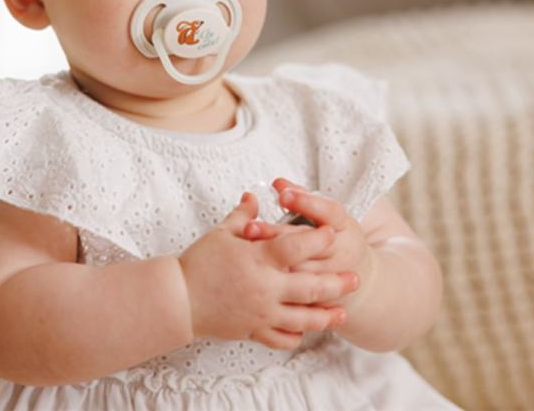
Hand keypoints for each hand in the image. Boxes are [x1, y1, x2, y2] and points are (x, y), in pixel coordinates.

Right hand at [178, 192, 356, 349]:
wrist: (178, 299)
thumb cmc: (199, 262)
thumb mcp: (222, 233)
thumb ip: (243, 215)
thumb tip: (253, 195)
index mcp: (259, 259)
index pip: (297, 247)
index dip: (318, 239)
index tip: (333, 234)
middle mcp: (266, 287)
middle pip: (311, 286)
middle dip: (336, 283)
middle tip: (355, 279)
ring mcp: (262, 312)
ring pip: (303, 318)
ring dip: (326, 316)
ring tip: (342, 312)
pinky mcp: (254, 330)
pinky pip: (282, 337)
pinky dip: (296, 335)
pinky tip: (305, 330)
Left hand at [242, 179, 373, 309]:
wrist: (360, 278)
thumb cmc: (335, 237)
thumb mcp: (326, 215)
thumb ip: (302, 197)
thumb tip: (278, 183)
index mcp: (344, 226)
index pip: (328, 212)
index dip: (305, 203)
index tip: (282, 195)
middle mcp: (341, 251)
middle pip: (309, 243)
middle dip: (278, 235)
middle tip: (249, 227)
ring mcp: (334, 277)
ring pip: (301, 271)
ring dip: (272, 263)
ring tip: (245, 253)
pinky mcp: (324, 299)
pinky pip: (298, 296)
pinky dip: (277, 287)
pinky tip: (255, 279)